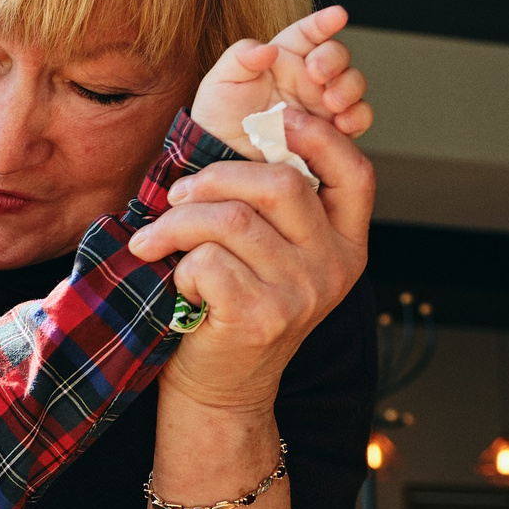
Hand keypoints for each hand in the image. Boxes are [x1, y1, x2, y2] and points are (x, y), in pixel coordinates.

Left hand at [128, 83, 374, 416]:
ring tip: (153, 239)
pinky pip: (207, 260)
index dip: (319, 137)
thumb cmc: (235, 307)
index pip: (355, 174)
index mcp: (345, 244)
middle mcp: (334, 267)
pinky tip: (177, 282)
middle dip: (215, 178)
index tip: (276, 118)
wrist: (221, 390)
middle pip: (280, 185)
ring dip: (178, 223)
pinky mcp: (260, 316)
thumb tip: (242, 133)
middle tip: (176, 194)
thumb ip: (273, 209)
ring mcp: (301, 294)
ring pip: (232, 220)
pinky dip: (178, 264)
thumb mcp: (273, 256)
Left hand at [187, 4, 371, 146]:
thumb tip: (268, 49)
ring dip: (349, 88)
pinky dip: (357, 117)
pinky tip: (342, 123)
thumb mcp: (221, 81)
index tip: (338, 15)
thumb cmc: (220, 115)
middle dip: (334, 59)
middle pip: (338, 56)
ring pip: (352, 84)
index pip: (310, 32)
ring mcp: (323, 104)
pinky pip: (357, 119)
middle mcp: (309, 77)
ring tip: (331, 102)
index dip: (325, 22)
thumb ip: (241, 57)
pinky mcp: (331, 132)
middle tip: (317, 73)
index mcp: (285, 57)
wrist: (224, 157)